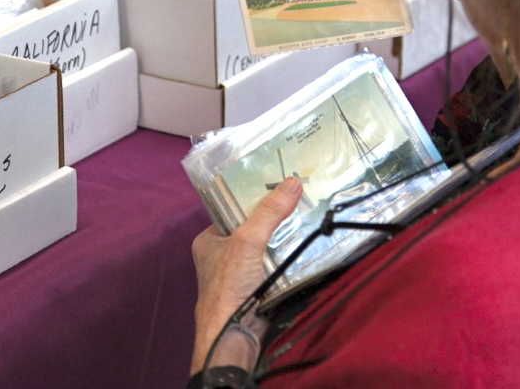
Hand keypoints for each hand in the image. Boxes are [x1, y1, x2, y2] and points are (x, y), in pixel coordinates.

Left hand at [190, 177, 303, 373]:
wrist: (233, 335)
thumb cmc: (227, 287)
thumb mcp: (247, 241)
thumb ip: (268, 213)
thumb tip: (291, 184)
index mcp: (209, 240)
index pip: (235, 210)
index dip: (256, 198)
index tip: (279, 186)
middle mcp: (223, 255)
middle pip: (254, 228)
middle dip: (275, 219)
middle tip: (301, 200)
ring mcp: (240, 273)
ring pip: (268, 248)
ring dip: (286, 240)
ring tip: (310, 219)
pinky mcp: (257, 288)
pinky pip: (277, 267)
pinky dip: (290, 260)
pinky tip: (307, 248)